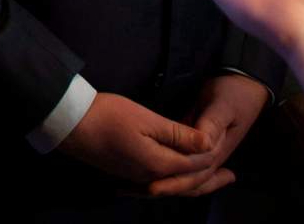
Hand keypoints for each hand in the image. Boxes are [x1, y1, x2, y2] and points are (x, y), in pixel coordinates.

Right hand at [58, 91, 215, 190]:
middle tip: (232, 177)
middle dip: (211, 179)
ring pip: (174, 186)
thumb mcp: (146, 119)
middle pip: (188, 182)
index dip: (213, 154)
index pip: (195, 163)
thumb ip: (178, 134)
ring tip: (212, 180)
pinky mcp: (126, 174)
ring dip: (195, 184)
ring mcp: (136, 178)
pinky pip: (159, 185)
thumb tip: (207, 144)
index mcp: (158, 163)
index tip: (228, 145)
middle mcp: (150, 177)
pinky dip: (176, 184)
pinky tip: (176, 179)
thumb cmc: (108, 116)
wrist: (71, 124)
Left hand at [147, 75, 267, 196]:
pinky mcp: (197, 140)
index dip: (174, 183)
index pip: (194, 174)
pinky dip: (170, 166)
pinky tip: (155, 170)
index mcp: (217, 150)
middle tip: (139, 191)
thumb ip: (212, 124)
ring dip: (167, 180)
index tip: (152, 187)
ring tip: (143, 188)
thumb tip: (202, 145)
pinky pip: (182, 158)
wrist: (245, 84)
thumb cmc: (235, 93)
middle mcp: (211, 155)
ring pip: (186, 173)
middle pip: (189, 180)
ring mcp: (205, 149)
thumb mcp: (224, 106)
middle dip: (166, 187)